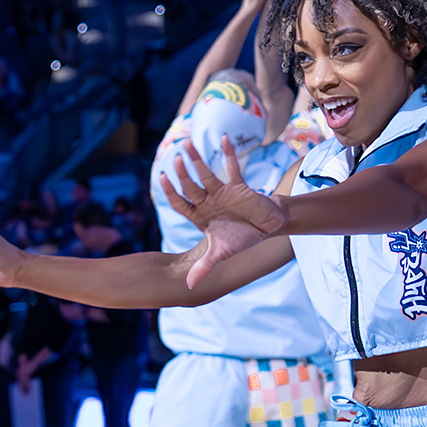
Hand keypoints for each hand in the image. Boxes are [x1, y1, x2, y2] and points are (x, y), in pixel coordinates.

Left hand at [161, 141, 289, 283]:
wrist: (265, 229)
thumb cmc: (240, 239)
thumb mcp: (221, 254)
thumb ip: (204, 267)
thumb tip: (189, 287)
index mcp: (199, 215)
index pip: (180, 202)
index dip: (170, 192)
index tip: (161, 178)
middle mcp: (207, 201)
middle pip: (191, 185)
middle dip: (183, 173)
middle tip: (175, 158)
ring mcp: (222, 192)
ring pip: (206, 174)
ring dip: (198, 160)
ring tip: (188, 144)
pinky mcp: (239, 186)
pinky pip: (232, 167)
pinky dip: (229, 154)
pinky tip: (223, 139)